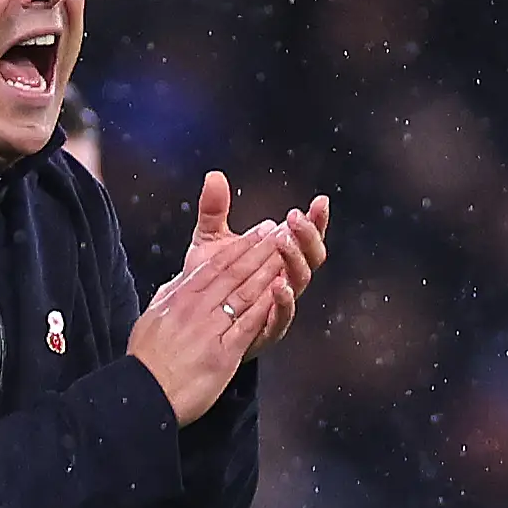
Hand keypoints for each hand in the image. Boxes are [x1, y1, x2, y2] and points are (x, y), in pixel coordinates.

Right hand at [126, 223, 286, 424]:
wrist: (143, 393)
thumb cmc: (146, 361)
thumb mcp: (153, 316)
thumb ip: (172, 297)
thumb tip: (181, 281)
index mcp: (180, 297)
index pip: (216, 265)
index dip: (242, 245)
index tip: (260, 231)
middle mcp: (196, 307)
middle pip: (234, 272)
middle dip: (261, 250)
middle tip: (282, 233)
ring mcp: (210, 329)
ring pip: (244, 293)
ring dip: (268, 272)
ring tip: (287, 255)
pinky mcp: (222, 353)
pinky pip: (248, 325)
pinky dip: (266, 308)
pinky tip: (280, 294)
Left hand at [184, 172, 329, 361]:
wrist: (189, 324)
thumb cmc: (207, 284)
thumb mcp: (210, 242)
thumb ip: (214, 211)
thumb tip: (214, 176)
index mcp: (278, 259)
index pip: (305, 237)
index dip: (316, 221)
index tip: (319, 202)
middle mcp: (284, 281)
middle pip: (312, 258)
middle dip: (308, 236)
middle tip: (295, 219)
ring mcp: (277, 307)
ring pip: (300, 283)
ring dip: (295, 261)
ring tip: (284, 243)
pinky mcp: (265, 330)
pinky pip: (282, 317)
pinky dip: (283, 302)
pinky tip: (278, 286)